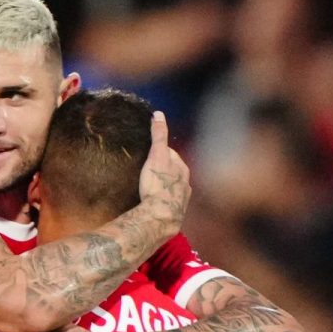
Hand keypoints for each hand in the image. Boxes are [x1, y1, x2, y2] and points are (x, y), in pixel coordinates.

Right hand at [137, 111, 191, 236]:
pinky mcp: (176, 213)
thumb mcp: (156, 155)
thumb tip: (158, 114)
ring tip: (150, 188)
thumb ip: (158, 135)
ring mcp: (181, 199)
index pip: (170, 153)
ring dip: (163, 186)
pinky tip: (154, 204)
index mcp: (182, 168)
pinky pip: (169, 203)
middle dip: (163, 170)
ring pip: (172, 188)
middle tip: (146, 171)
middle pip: (173, 171)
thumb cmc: (157, 185)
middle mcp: (185, 183)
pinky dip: (163, 201)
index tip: (148, 153)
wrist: (160, 217)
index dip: (158, 152)